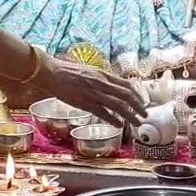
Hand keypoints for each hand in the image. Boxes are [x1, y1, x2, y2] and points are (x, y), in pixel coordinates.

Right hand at [32, 56, 146, 128]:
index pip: (126, 84)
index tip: (141, 101)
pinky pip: (103, 113)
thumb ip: (99, 78)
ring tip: (137, 123)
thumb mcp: (87, 70)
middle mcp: (101, 83)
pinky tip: (118, 125)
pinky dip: (113, 120)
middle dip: (138, 106)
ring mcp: (94, 94)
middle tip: (145, 114)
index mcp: (102, 74)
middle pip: (127, 96)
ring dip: (130, 116)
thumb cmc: (66, 70)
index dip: (137, 94)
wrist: (51, 72)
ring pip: (119, 106)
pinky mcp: (85, 103)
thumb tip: (109, 85)